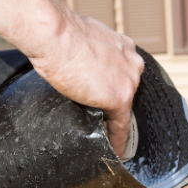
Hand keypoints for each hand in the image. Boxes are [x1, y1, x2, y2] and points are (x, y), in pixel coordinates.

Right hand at [28, 13, 144, 157]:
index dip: (114, 90)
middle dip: (115, 107)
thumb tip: (78, 62)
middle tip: (105, 125)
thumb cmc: (58, 34)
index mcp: (124, 47)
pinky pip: (121, 127)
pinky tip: (115, 152)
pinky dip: (118, 142)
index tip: (109, 102)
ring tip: (110, 143)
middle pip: (127, 93)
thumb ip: (90, 54)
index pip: (123, 75)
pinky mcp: (119, 99)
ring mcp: (129, 82)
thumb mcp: (83, 39)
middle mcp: (133, 63)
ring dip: (115, 126)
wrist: (54, 35)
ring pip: (124, 112)